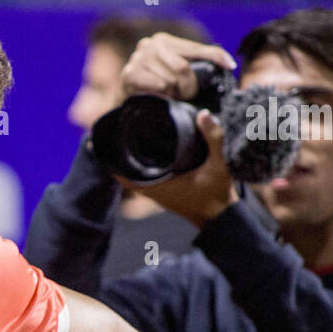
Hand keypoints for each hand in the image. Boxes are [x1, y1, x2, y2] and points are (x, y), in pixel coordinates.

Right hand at [120, 33, 236, 100]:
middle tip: (184, 95)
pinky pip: (159, 86)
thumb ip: (199, 63)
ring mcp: (137, 58)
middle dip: (188, 86)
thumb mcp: (178, 71)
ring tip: (168, 96)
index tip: (231, 65)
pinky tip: (156, 96)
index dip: (215, 57)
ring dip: (173, 93)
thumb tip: (229, 64)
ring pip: (171, 80)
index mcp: (164, 40)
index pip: (196, 49)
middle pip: (183, 68)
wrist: (128, 101)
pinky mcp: (129, 73)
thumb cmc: (158, 86)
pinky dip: (162, 95)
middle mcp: (149, 44)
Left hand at [121, 110, 236, 226]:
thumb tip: (204, 113)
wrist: (222, 218)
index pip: (126, 174)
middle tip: (117, 135)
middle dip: (121, 156)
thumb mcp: (219, 164)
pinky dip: (142, 170)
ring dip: (131, 163)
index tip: (109, 142)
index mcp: (160, 185)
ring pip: (136, 178)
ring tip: (126, 142)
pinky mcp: (167, 195)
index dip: (115, 159)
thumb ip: (213, 138)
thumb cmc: (218, 193)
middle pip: (127, 173)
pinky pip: (146, 181)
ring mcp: (160, 195)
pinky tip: (145, 157)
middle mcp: (155, 192)